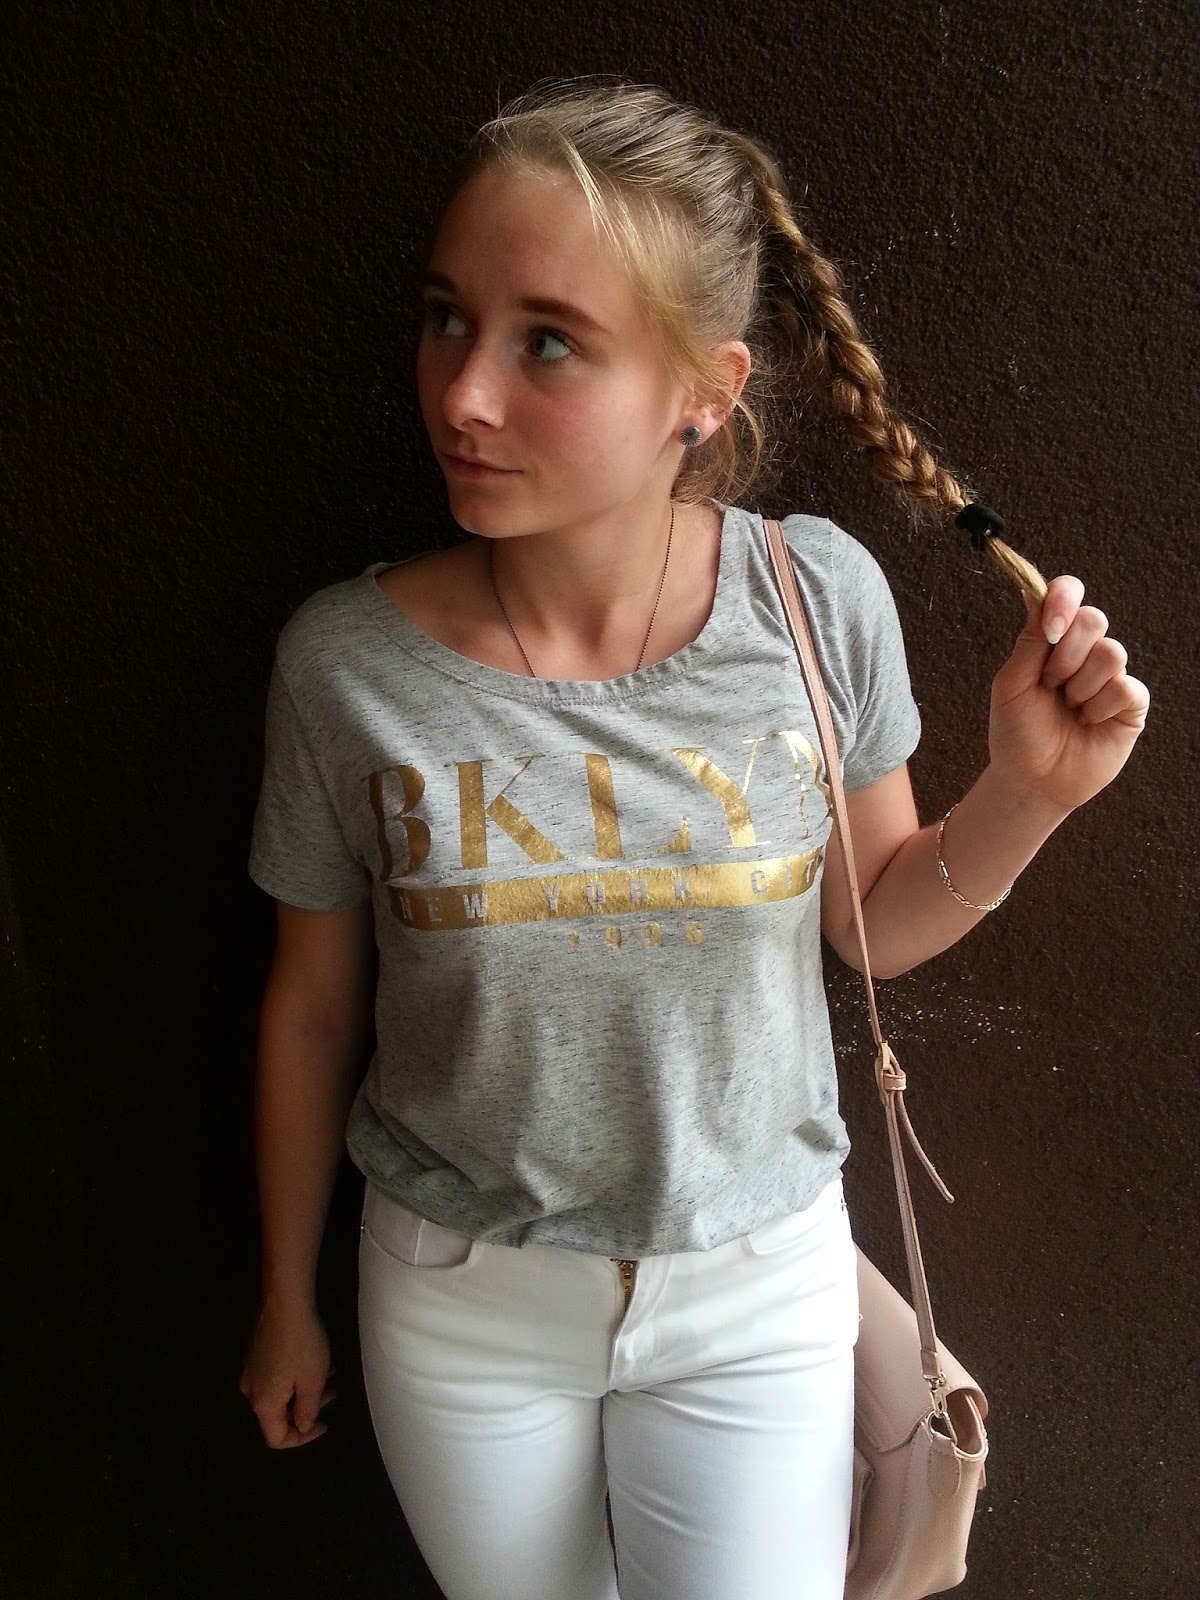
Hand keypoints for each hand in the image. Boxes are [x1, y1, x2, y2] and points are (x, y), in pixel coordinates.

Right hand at [239, 1298, 335, 1448]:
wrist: (285, 1303)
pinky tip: (314, 1361)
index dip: (303, 1438)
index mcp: (263, 1404)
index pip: (277, 1439)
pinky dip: (294, 1377)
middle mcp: (251, 1391)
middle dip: (307, 1410)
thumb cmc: (302, 1345)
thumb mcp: (312, 1382)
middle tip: (331, 1393)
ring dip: (303, 1391)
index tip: (324, 1423)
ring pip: (278, 1394)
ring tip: (328, 1375)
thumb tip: (302, 1426)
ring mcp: (250, 1370)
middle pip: (277, 1416)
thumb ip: (307, 1411)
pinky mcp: (255, 1353)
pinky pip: (275, 1376)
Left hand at [988, 575, 1149, 814]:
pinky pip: (1126, 687)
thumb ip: (1027, 643)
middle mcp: (1084, 653)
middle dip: (1065, 655)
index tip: (1049, 629)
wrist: (1032, 780)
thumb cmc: (1017, 733)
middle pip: (1094, 619)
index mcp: (1052, 641)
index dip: (1063, 599)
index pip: (1068, 595)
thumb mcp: (1010, 685)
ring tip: (1069, 709)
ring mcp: (1110, 676)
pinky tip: (1088, 723)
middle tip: (1049, 685)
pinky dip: (1100, 708)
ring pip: (1112, 653)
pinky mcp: (1131, 704)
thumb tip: (1034, 595)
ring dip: (1081, 687)